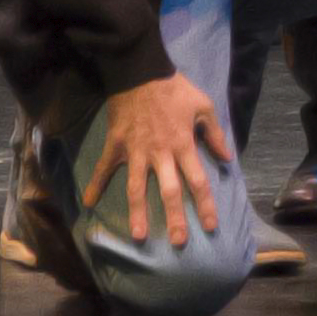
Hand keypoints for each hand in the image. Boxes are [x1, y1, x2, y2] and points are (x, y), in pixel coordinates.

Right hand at [85, 74, 229, 245]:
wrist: (139, 72)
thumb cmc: (175, 89)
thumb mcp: (204, 106)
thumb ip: (215, 134)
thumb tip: (227, 158)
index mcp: (183, 146)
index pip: (198, 182)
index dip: (204, 205)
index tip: (210, 226)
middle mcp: (160, 154)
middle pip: (169, 192)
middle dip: (175, 219)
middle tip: (179, 243)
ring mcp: (135, 152)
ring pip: (137, 188)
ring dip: (138, 213)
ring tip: (140, 236)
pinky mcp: (116, 145)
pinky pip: (104, 168)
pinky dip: (95, 184)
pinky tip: (89, 202)